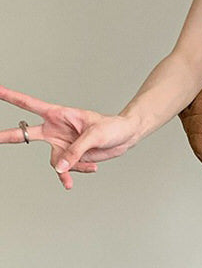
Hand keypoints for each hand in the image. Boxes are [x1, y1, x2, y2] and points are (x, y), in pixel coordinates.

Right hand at [0, 84, 140, 189]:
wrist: (124, 138)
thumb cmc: (110, 128)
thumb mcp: (93, 137)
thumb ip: (74, 152)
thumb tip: (59, 169)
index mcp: (57, 114)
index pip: (29, 104)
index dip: (11, 97)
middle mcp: (55, 130)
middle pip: (26, 134)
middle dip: (7, 136)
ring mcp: (62, 145)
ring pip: (54, 162)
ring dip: (68, 169)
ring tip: (86, 168)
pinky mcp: (71, 158)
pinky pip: (69, 169)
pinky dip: (81, 170)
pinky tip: (94, 167)